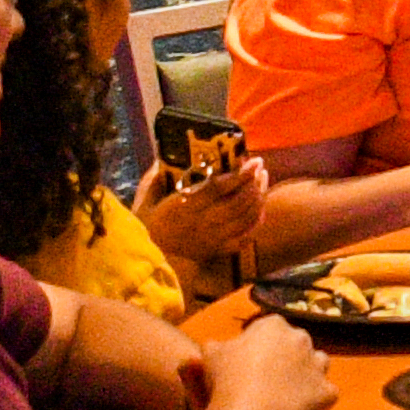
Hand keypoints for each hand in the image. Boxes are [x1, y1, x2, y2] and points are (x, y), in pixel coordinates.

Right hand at [139, 157, 267, 286]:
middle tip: (260, 167)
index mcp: (184, 207)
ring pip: (245, 218)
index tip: (254, 161)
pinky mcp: (218, 251)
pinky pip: (246, 237)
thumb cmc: (148, 221)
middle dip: (253, 183)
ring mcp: (213, 240)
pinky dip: (257, 221)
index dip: (240, 174)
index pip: (218, 189)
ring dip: (259, 197)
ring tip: (262, 179)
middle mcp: (201, 224)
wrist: (147, 254)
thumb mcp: (147, 197)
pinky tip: (260, 206)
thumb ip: (157, 176)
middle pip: (237, 203)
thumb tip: (166, 154)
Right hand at [203, 311, 329, 409]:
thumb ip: (217, 346)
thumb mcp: (211, 355)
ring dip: (308, 373)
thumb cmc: (227, 378)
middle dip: (287, 357)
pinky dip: (318, 400)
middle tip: (269, 378)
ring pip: (319, 363)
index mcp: (273, 326)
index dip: (260, 345)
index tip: (250, 361)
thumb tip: (216, 347)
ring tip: (290, 391)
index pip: (270, 328)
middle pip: (297, 344)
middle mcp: (300, 338)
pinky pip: (326, 393)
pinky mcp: (326, 390)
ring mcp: (317, 364)